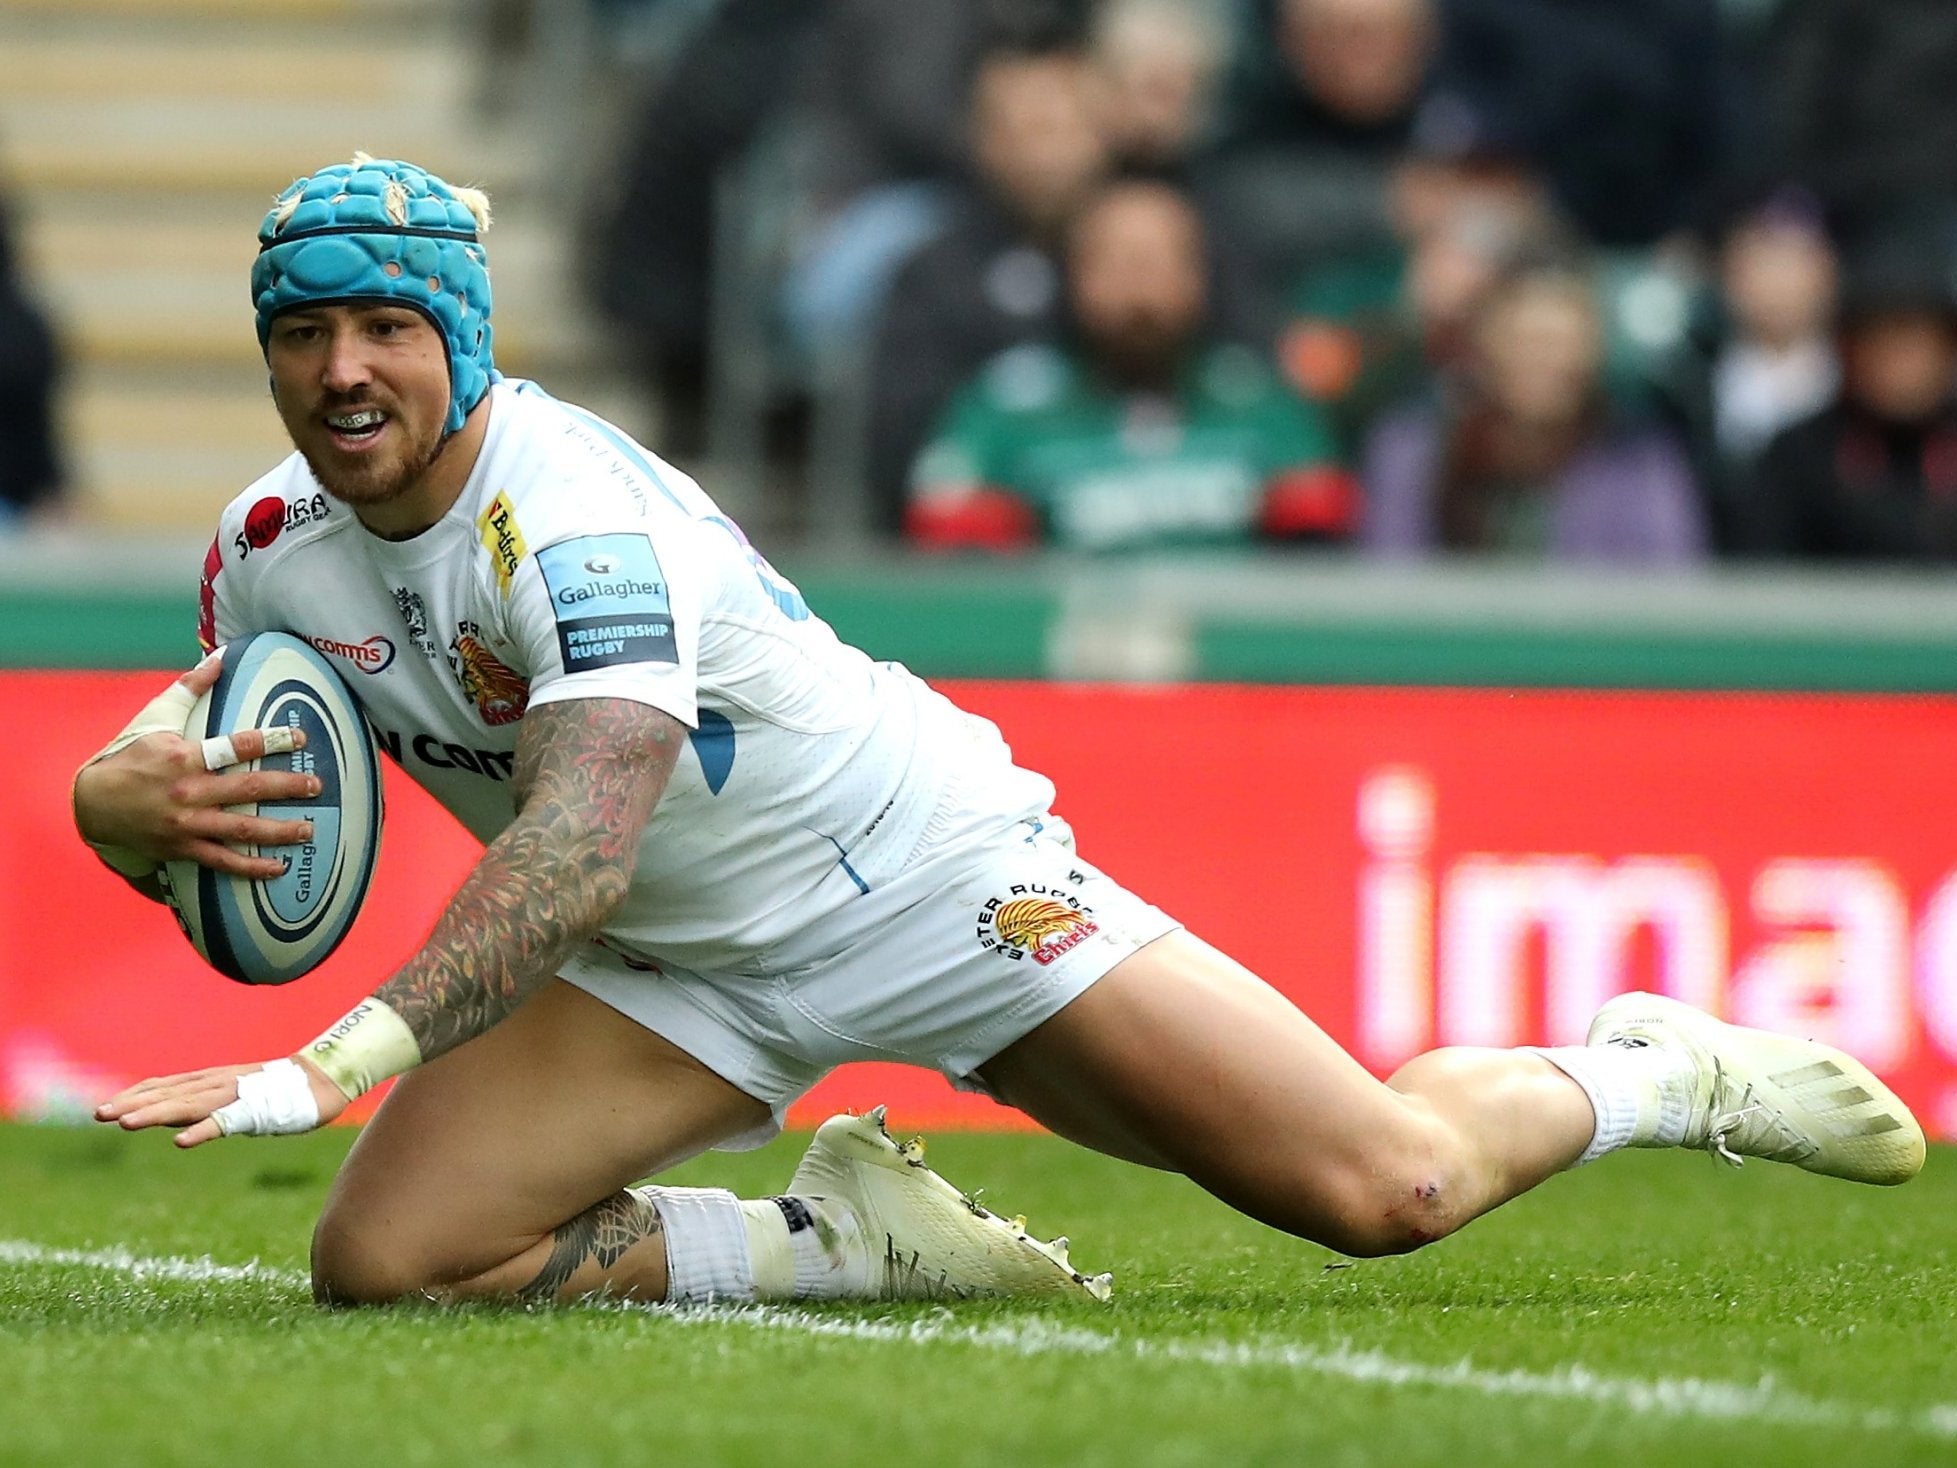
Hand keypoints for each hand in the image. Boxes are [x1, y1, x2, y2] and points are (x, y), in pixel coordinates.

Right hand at [72, 655, 321, 879]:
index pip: (237, 746)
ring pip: (241, 829)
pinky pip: (223, 860)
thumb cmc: (130, 755)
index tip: (300, 737)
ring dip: (279, 831)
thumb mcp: (157, 716)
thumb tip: (219, 658)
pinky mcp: (183, 848)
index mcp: (185, 757)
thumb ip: (191, 687)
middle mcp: (189, 792)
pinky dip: (252, 867)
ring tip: (309, 829)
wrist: (93, 804)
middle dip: (287, 787)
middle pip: (248, 789)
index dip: (272, 740)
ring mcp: (187, 823)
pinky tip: (279, 867)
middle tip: (316, 786)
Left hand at [95, 1055, 347, 1147]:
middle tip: (99, 1114)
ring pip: (188, 1104)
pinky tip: (181, 1142)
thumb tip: (178, 1123)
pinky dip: (202, 1130)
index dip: (135, 1095)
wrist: (326, 1079)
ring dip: (156, 1113)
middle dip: (132, 1104)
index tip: (105, 1109)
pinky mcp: (256, 1110)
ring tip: (125, 1124)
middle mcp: (218, 1083)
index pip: (165, 1085)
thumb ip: (208, 1105)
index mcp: (213, 1081)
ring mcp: (235, 1095)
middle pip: (168, 1094)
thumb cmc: (283, 1089)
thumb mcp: (236, 1096)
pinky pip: (225, 1121)